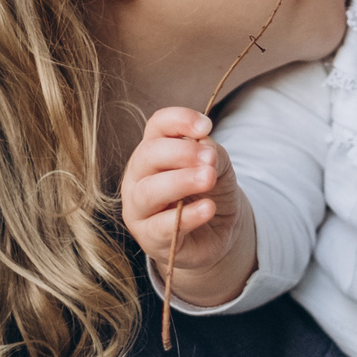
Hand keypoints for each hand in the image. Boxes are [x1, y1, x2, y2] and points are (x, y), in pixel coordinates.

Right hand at [120, 107, 254, 304]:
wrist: (217, 233)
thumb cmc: (209, 192)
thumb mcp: (218, 167)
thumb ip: (212, 154)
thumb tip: (205, 146)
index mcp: (154, 149)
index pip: (157, 125)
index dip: (179, 120)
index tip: (206, 126)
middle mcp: (139, 175)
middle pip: (148, 155)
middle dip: (181, 153)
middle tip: (210, 159)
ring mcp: (138, 207)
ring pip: (148, 191)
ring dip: (180, 182)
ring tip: (208, 179)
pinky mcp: (148, 237)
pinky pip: (162, 225)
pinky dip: (187, 216)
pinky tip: (208, 208)